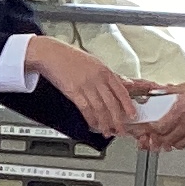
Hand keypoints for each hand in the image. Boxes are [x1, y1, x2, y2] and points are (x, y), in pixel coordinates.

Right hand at [21, 36, 145, 138]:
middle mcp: (97, 78)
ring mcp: (86, 85)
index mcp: (105, 71)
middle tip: (121, 129)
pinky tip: (94, 125)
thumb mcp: (95, 63)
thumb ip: (110, 75)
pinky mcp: (74, 91)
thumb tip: (125, 83)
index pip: (121, 91)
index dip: (128, 105)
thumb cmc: (71, 58)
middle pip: (112, 103)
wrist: (52, 54)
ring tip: (107, 131)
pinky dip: (91, 119)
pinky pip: (86, 109)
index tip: (132, 115)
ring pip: (100, 108)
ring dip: (105, 123)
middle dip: (118, 119)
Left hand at [133, 69, 184, 152]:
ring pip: (177, 144)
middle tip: (153, 135)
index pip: (156, 127)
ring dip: (170, 141)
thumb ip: (176, 91)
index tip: (144, 127)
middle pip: (164, 139)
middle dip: (157, 138)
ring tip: (167, 136)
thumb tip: (165, 92)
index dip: (148, 129)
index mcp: (180, 111)